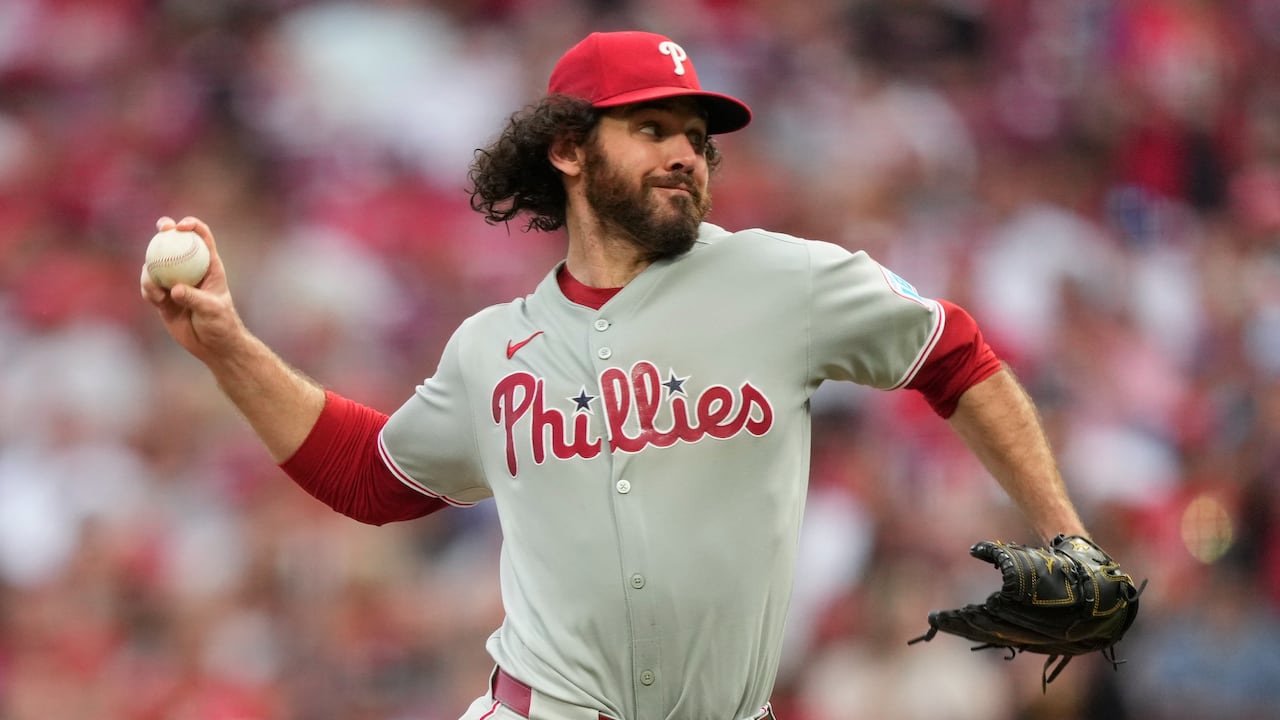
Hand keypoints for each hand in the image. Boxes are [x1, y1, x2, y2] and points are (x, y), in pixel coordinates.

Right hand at [139, 216, 246, 363]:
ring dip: (151, 269)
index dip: (192, 226)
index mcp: (208, 266)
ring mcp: (175, 283)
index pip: (202, 238)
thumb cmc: (221, 325)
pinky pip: (150, 287)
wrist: (213, 347)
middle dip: (165, 230)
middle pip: (175, 243)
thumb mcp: (212, 310)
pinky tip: (155, 298)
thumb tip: (174, 289)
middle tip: (161, 230)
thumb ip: (194, 298)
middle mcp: (190, 271)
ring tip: (157, 289)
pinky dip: (148, 289)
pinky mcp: (164, 298)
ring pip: (156, 265)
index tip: (180, 226)